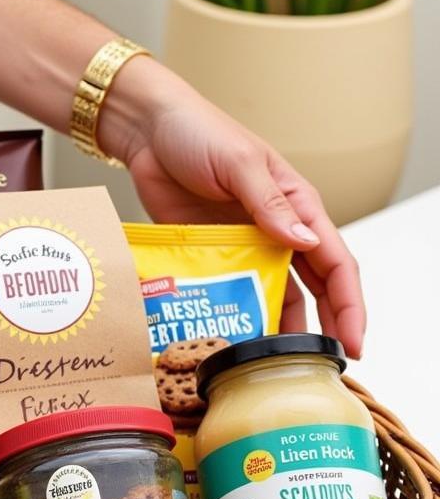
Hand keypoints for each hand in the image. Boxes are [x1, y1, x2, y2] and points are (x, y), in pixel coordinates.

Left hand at [100, 57, 364, 358]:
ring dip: (275, 327)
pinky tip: (230, 340)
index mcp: (296, 205)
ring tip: (273, 364)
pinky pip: (227, 292)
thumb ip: (268, 204)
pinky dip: (233, 315)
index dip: (348, 304)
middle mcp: (275, 229)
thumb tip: (302, 242)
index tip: (353, 342)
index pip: (335, 261)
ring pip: (270, 295)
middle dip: (322, 327)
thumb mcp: (239, 164)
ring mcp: (242, 245)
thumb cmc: (197, 132)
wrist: (146, 131)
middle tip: (323, 367)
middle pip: (310, 287)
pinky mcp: (208, 254)